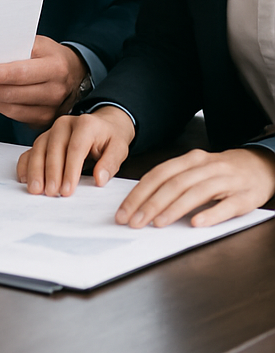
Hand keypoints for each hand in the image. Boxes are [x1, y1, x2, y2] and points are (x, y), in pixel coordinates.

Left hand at [0, 35, 86, 126]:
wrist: (74, 73)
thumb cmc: (50, 55)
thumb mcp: (39, 44)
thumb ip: (17, 46)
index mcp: (56, 67)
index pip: (24, 72)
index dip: (2, 74)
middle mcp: (56, 90)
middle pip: (16, 93)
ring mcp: (51, 109)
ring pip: (14, 108)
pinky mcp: (44, 120)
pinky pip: (16, 117)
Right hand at [17, 105, 134, 195]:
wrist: (103, 124)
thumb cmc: (110, 138)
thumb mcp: (119, 148)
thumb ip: (110, 163)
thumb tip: (100, 179)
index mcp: (85, 124)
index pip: (75, 148)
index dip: (70, 170)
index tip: (67, 190)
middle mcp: (64, 124)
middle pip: (53, 148)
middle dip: (51, 172)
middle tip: (51, 193)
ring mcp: (51, 130)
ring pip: (39, 148)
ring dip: (36, 170)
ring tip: (36, 189)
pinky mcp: (44, 138)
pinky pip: (31, 150)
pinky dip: (26, 164)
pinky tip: (24, 178)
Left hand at [115, 147, 274, 228]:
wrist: (260, 166)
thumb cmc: (220, 172)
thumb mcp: (195, 170)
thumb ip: (172, 181)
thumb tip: (142, 201)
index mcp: (190, 160)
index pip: (158, 175)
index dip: (138, 194)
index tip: (124, 212)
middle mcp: (205, 167)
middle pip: (173, 184)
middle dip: (150, 204)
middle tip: (134, 222)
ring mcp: (226, 181)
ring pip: (195, 193)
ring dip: (173, 209)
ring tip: (157, 223)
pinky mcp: (244, 197)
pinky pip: (226, 206)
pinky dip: (210, 214)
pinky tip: (196, 223)